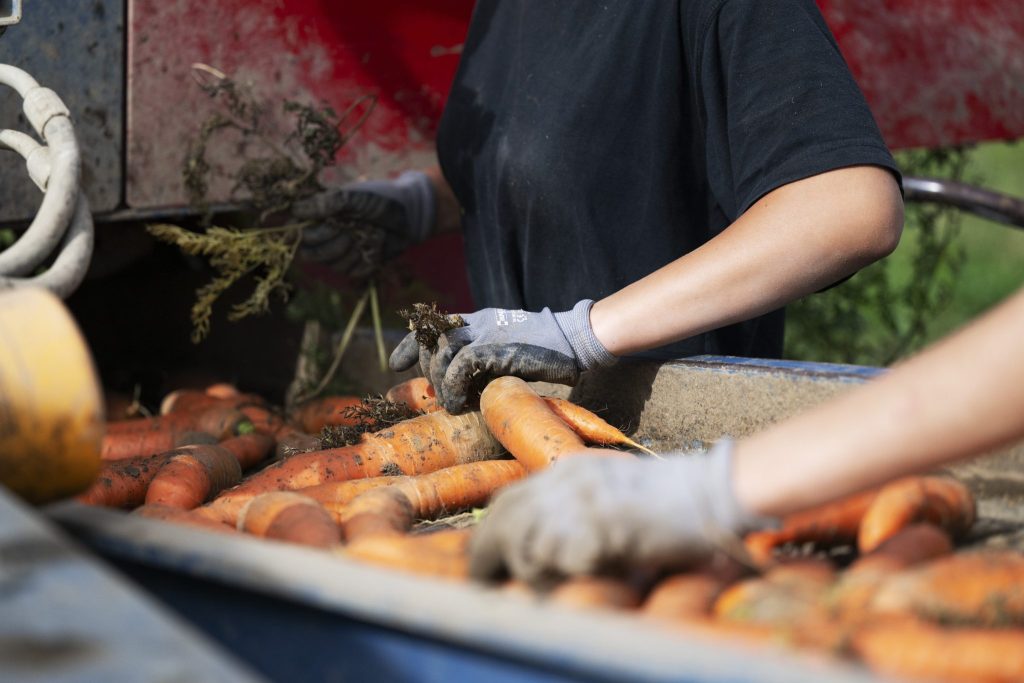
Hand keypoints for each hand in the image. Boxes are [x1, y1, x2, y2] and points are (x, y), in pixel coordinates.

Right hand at [293, 170, 434, 279]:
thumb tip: (294, 210)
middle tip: (347, 229)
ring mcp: (343, 252)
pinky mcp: (358, 265)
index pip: (296, 231)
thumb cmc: (380, 199)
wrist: (410, 215)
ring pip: (331, 264)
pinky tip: (373, 247)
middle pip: (310, 252)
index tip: (314, 227)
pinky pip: (350, 271)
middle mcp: (328, 235)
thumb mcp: (352, 197)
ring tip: (364, 234)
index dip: (301, 233)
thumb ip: (324, 204)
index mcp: (321, 216)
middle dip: (328, 241)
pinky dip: (362, 260)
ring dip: (348, 250)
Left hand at [388, 300, 616, 413]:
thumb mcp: (505, 358)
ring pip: (443, 353)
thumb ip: (478, 366)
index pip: (431, 329)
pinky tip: (459, 401)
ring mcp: (487, 333)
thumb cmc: (546, 360)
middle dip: (430, 373)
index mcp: (476, 324)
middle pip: (433, 344)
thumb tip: (452, 392)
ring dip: (442, 383)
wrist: (576, 343)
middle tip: (445, 395)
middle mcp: (476, 325)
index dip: (412, 345)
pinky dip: (454, 384)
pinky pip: (464, 362)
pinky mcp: (499, 346)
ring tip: (453, 403)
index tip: (396, 364)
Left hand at [468, 440, 771, 584]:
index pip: (509, 499)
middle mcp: (568, 482)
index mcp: (569, 471)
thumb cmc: (671, 496)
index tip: (482, 556)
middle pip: (505, 519)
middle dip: (486, 554)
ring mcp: (582, 504)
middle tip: (483, 583)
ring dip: (526, 572)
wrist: (712, 489)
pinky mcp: (600, 531)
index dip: (490, 531)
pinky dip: (555, 580)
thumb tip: (548, 540)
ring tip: (542, 587)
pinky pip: (557, 562)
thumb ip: (577, 502)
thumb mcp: (611, 487)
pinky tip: (570, 586)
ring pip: (524, 543)